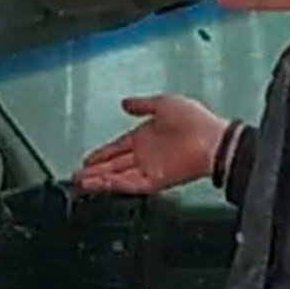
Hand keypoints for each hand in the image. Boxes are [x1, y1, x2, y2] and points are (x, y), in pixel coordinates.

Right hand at [74, 95, 227, 194]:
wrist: (213, 138)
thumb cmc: (196, 119)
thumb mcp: (163, 103)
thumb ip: (142, 105)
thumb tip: (125, 103)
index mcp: (145, 137)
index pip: (117, 148)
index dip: (101, 154)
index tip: (86, 160)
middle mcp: (146, 154)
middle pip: (113, 165)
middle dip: (94, 171)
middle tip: (76, 176)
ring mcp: (150, 168)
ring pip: (118, 177)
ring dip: (100, 180)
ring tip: (81, 183)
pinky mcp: (157, 180)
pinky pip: (132, 185)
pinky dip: (116, 185)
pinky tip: (102, 184)